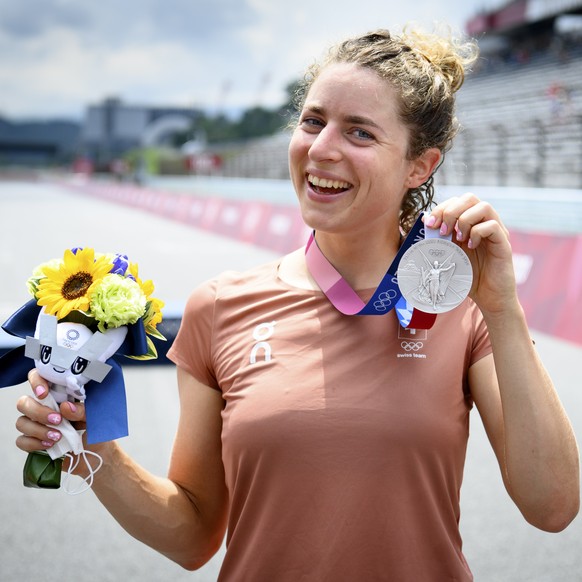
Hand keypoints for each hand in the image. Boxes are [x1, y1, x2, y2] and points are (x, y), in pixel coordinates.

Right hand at [16, 369, 87, 474]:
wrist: (91, 447)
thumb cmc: (90, 424)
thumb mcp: (92, 415)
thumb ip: (81, 410)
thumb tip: (65, 407)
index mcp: (55, 392)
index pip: (37, 377)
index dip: (36, 382)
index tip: (44, 393)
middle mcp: (41, 405)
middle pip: (23, 402)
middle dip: (38, 412)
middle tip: (57, 420)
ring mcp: (34, 423)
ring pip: (21, 422)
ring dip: (38, 430)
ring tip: (57, 436)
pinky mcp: (32, 440)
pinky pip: (22, 440)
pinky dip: (34, 443)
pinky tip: (50, 444)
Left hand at [424, 193, 516, 314]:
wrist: (488, 298)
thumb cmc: (468, 277)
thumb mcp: (449, 255)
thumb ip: (439, 240)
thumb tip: (423, 224)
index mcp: (470, 223)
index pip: (457, 201)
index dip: (440, 208)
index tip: (429, 224)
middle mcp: (484, 223)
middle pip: (470, 198)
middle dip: (450, 211)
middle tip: (442, 231)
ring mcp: (496, 232)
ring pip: (483, 207)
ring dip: (464, 220)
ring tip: (458, 239)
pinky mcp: (504, 244)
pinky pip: (492, 226)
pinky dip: (477, 232)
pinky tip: (470, 246)